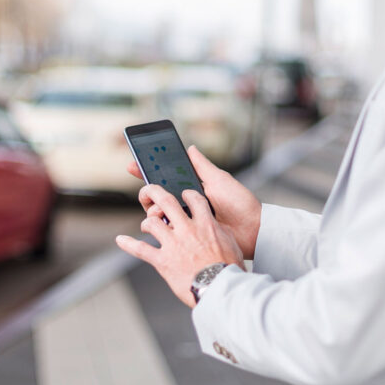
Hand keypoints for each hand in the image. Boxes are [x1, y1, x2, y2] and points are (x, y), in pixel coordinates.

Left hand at [116, 187, 243, 306]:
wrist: (220, 288)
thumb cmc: (229, 269)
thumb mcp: (231, 245)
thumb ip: (220, 233)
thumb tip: (217, 229)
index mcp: (206, 224)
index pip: (194, 199)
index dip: (187, 194)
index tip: (183, 194)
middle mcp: (187, 229)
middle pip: (166, 202)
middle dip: (154, 192)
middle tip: (149, 190)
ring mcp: (173, 244)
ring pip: (152, 223)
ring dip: (146, 221)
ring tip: (146, 224)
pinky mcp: (163, 261)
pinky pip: (141, 249)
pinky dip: (128, 244)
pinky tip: (120, 240)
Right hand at [127, 145, 261, 258]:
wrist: (252, 230)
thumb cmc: (239, 203)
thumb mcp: (219, 180)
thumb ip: (202, 166)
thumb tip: (189, 147)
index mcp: (193, 189)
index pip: (166, 178)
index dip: (148, 171)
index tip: (133, 165)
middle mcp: (187, 204)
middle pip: (158, 197)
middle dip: (147, 193)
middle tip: (147, 193)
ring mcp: (186, 221)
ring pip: (158, 214)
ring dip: (153, 209)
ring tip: (158, 209)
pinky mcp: (187, 237)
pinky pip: (168, 231)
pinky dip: (160, 225)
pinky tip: (161, 222)